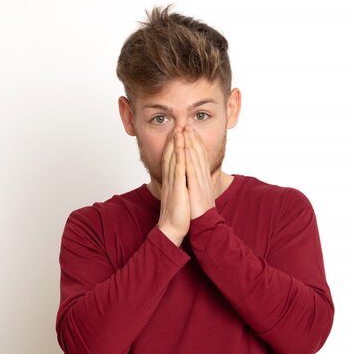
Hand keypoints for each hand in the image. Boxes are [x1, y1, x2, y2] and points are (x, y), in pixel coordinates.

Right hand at [157, 128, 189, 245]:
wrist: (171, 228)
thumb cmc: (177, 214)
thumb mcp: (178, 196)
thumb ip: (179, 186)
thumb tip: (183, 180)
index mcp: (171, 180)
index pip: (172, 159)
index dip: (174, 145)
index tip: (178, 133)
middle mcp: (170, 179)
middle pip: (172, 155)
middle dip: (175, 140)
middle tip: (178, 125)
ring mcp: (173, 183)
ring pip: (174, 159)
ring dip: (177, 144)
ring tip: (179, 130)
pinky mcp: (177, 188)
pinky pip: (179, 170)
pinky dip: (180, 158)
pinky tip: (182, 147)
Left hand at [184, 126, 215, 218]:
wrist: (204, 224)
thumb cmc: (199, 211)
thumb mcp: (201, 192)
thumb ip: (202, 181)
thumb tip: (204, 174)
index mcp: (203, 178)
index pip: (199, 156)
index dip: (196, 142)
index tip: (191, 131)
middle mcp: (202, 177)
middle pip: (198, 154)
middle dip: (193, 138)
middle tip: (188, 125)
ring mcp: (199, 182)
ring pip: (195, 159)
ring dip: (190, 144)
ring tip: (185, 131)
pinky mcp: (195, 188)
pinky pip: (191, 171)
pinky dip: (188, 159)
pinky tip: (185, 149)